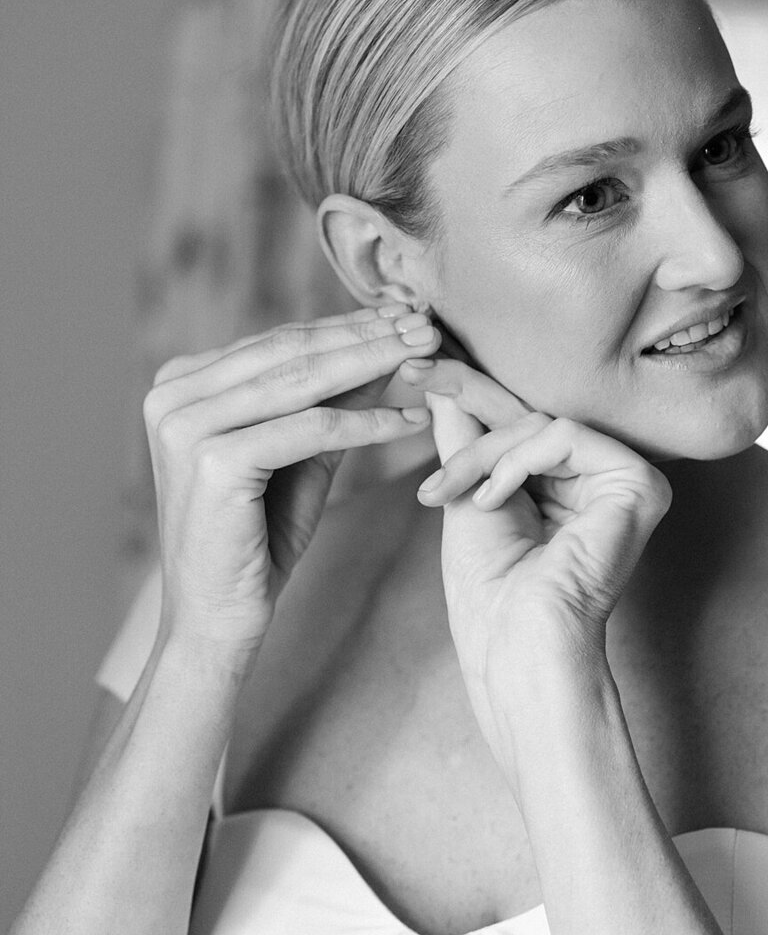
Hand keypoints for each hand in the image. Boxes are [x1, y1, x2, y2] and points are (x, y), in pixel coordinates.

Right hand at [143, 306, 433, 671]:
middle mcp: (173, 395)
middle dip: (367, 335)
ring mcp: (186, 425)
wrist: (217, 620)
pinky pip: (311, 429)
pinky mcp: (213, 460)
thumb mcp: (302, 454)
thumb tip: (392, 344)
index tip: (407, 315)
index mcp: (181, 384)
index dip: (349, 325)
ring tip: (428, 354)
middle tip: (426, 323)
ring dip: (375, 363)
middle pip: (292, 352)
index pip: (280, 341)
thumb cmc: (258, 538)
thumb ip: (335, 400)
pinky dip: (367, 424)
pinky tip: (412, 421)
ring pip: (304, 381)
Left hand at [405, 370, 672, 777]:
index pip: (521, 422)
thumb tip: (437, 375)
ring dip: (484, 454)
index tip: (416, 366)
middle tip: (415, 374)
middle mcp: (604, 478)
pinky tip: (496, 499)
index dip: (469, 390)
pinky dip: (519, 462)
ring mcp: (626, 480)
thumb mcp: (466, 491)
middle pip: (531, 413)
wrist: (512, 645)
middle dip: (467, 398)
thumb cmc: (489, 591)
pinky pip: (566, 435)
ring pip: (543, 421)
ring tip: (456, 496)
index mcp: (570, 483)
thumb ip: (463, 433)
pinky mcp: (640, 483)